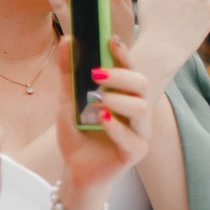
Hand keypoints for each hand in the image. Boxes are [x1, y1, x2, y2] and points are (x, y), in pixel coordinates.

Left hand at [54, 49, 151, 205]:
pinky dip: (116, 127)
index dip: (124, 54)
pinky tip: (101, 120)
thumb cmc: (78, 134)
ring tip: (96, 101)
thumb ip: (69, 72)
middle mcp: (136, 111)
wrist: (76, 169)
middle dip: (121, 77)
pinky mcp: (136, 152)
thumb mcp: (68, 100)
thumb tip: (67, 40)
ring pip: (142, 109)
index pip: (130, 69)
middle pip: (142, 85)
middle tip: (96, 74)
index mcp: (124, 95)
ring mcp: (139, 132)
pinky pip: (133, 137)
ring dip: (119, 101)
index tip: (111, 40)